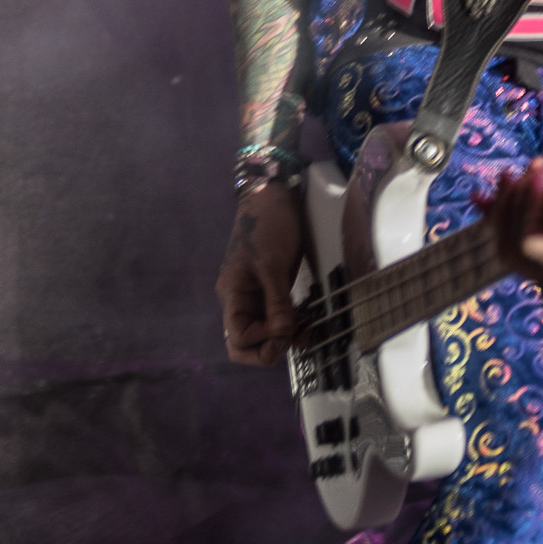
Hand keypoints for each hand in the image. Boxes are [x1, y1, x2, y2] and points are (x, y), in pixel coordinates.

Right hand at [217, 181, 303, 365]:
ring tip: (309, 326)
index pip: (238, 338)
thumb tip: (282, 336)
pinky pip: (277, 317)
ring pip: (264, 333)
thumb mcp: (273, 265)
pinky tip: (308, 318)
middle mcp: (241, 300)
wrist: (274, 195)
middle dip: (270, 348)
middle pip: (245, 343)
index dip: (262, 342)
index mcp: (233, 294)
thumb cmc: (268, 226)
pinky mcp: (272, 289)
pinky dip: (291, 323)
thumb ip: (277, 302)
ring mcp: (256, 296)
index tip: (286, 329)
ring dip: (285, 337)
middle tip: (295, 335)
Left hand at [490, 158, 542, 313]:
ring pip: (507, 248)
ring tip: (512, 173)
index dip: (528, 214)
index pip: (538, 248)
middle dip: (519, 200)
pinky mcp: (538, 273)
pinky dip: (498, 218)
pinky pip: (508, 248)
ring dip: (505, 205)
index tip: (533, 177)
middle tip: (535, 166)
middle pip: (518, 247)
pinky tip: (483, 197)